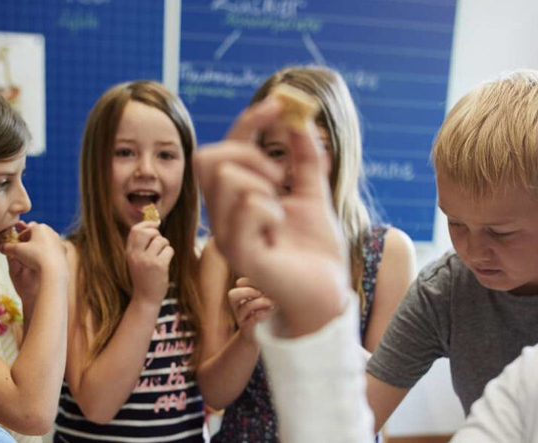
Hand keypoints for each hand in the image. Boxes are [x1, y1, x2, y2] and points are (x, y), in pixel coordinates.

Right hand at [0, 222, 67, 311]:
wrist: (54, 269)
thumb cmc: (34, 257)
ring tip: (32, 257)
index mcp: (39, 227)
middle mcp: (51, 231)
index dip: (19, 238)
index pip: (26, 230)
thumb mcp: (17, 251)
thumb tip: (0, 247)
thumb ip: (7, 247)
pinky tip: (42, 262)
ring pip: (44, 242)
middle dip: (29, 241)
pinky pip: (52, 250)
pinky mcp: (63, 250)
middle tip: (23, 250)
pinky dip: (46, 254)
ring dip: (38, 247)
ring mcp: (58, 241)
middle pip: (36, 235)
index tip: (16, 246)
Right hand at [125, 221, 172, 304]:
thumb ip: (140, 245)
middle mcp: (136, 255)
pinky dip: (170, 253)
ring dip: (165, 245)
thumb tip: (153, 225)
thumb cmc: (143, 277)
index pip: (135, 230)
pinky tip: (165, 262)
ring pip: (161, 240)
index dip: (147, 224)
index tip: (155, 224)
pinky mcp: (158, 266)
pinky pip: (168, 250)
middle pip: (147, 232)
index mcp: (129, 252)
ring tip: (162, 254)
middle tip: (159, 240)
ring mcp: (147, 260)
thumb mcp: (136, 260)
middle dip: (156, 232)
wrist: (145, 298)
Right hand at [194, 98, 350, 337]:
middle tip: (282, 176)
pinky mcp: (240, 254)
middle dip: (249, 153)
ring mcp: (227, 235)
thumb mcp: (315, 193)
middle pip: (209, 159)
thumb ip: (306, 157)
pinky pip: (246, 207)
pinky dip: (270, 208)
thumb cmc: (316, 251)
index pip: (226, 148)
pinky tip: (280, 228)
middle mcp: (224, 216)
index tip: (280, 104)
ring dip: (263, 183)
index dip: (250, 121)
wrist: (328, 294)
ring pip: (226, 179)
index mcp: (238, 199)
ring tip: (282, 208)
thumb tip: (300, 118)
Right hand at [227, 278, 274, 341]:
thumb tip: (279, 279)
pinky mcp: (248, 329)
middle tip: (262, 293)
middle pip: (233, 294)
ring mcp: (241, 319)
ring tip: (273, 303)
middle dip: (249, 291)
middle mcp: (237, 307)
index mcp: (240, 297)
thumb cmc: (264, 313)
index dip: (252, 281)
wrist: (259, 336)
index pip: (240, 283)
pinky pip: (252, 320)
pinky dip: (263, 314)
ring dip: (261, 302)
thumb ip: (266, 289)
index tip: (266, 284)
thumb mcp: (264, 299)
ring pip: (246, 307)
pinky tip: (270, 312)